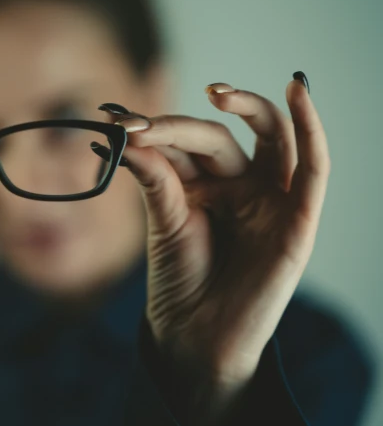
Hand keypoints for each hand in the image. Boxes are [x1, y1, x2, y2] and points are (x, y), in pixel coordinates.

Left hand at [103, 73, 328, 425]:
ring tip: (219, 94)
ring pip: (270, 136)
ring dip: (250, 107)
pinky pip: (313, 167)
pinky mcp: (298, 219)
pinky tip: (298, 90)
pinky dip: (311, 127)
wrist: (194, 335)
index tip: (112, 121)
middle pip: (217, 137)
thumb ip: (155, 176)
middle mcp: (239, 184)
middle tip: (140, 126)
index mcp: (204, 184)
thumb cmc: (179, 280)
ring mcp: (270, 199)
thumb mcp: (163, 220)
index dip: (152, 129)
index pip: (183, 143)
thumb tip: (130, 133)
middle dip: (179, 126)